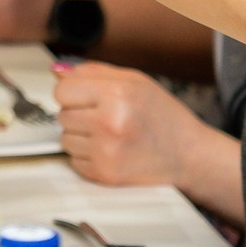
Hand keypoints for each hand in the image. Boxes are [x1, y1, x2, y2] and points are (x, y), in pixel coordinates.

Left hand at [53, 60, 209, 187]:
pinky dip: (88, 157)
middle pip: (62, 115)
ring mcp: (107, 151)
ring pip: (65, 139)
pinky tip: (112, 151)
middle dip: (80, 115)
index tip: (89, 98)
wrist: (190, 155)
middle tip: (109, 118)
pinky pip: (74, 161)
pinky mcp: (105, 174)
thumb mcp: (134, 81)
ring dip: (82, 137)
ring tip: (112, 135)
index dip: (74, 93)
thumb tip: (56, 72)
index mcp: (117, 94)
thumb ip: (92, 72)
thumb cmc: (163, 115)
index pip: (61, 91)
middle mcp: (110, 122)